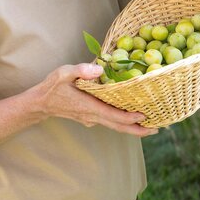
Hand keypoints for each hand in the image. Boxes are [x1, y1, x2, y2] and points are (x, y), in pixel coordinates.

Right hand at [33, 63, 157, 136]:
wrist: (41, 103)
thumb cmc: (52, 87)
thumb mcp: (63, 73)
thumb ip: (80, 70)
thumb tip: (99, 69)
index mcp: (89, 106)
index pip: (114, 116)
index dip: (130, 117)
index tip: (146, 115)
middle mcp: (93, 116)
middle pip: (119, 127)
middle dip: (139, 129)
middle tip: (159, 128)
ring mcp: (92, 119)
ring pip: (116, 126)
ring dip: (133, 127)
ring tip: (152, 125)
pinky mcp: (91, 117)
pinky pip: (111, 122)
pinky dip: (124, 122)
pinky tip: (133, 117)